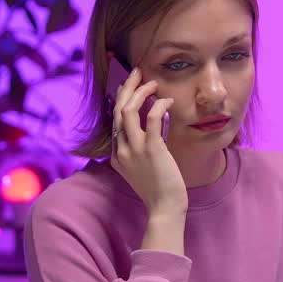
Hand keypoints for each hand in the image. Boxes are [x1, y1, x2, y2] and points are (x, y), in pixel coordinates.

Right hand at [109, 66, 186, 217]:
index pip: (115, 120)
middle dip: (127, 88)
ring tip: (153, 82)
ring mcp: (135, 149)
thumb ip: (138, 152)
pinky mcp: (152, 149)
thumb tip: (148, 131)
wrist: (164, 209)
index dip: (121, 100)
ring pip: (129, 110)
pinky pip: (152, 118)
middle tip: (137, 72)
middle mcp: (121, 150)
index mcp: (116, 155)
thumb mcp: (141, 170)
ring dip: (141, 92)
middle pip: (118, 110)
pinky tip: (167, 101)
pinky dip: (159, 105)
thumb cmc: (158, 191)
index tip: (128, 86)